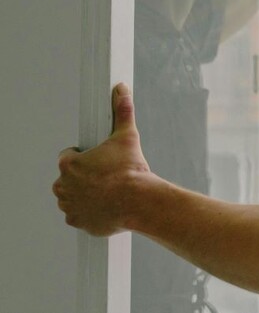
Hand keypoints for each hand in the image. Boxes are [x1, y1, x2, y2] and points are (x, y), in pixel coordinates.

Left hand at [53, 83, 152, 236]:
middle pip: (69, 177)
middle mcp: (63, 186)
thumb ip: (122, 112)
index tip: (98, 159)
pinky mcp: (78, 221)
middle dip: (84, 175)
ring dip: (84, 193)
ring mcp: (69, 206)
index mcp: (69, 165)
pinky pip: (79, 215)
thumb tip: (122, 90)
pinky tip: (105, 205)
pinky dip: (89, 211)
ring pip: (73, 196)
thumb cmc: (131, 170)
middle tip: (106, 174)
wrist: (139, 200)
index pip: (68, 156)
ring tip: (108, 189)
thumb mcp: (127, 136)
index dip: (85, 156)